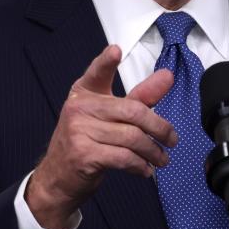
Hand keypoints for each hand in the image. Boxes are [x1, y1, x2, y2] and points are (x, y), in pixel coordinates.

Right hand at [26, 44, 177, 228]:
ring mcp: (79, 131)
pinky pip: (124, 157)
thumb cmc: (85, 143)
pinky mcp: (84, 154)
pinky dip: (140, 166)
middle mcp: (79, 108)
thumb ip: (138, 97)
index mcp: (84, 93)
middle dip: (160, 127)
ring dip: (153, 152)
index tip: (116, 50)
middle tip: (171, 139)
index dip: (106, 61)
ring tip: (160, 158)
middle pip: (133, 111)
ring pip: (132, 137)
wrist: (57, 177)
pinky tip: (144, 169)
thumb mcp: (107, 117)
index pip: (97, 73)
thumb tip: (166, 77)